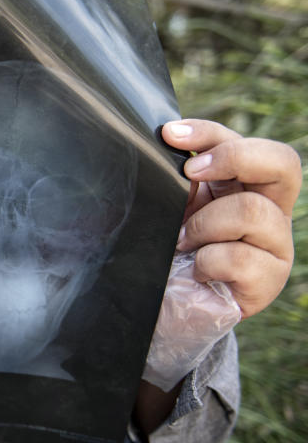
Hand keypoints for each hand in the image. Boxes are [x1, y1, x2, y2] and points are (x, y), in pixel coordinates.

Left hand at [163, 119, 301, 317]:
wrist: (161, 310)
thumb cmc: (161, 255)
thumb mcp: (165, 211)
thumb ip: (173, 182)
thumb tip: (165, 147)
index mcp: (240, 185)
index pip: (242, 142)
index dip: (210, 132)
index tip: (170, 134)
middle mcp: (266, 209)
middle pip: (282, 163)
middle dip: (234, 157)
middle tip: (191, 172)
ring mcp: (273, 245)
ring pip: (253, 211)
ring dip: (205, 224)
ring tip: (182, 243)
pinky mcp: (269, 280)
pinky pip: (241, 258)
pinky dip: (207, 262)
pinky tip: (195, 272)